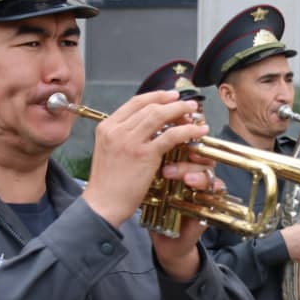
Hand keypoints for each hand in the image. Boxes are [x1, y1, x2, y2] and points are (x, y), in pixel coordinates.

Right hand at [81, 91, 206, 227]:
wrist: (103, 204)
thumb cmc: (107, 183)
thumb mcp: (108, 151)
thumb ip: (123, 136)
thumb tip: (143, 126)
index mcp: (106, 127)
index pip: (134, 102)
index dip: (156, 96)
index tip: (171, 95)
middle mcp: (116, 130)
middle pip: (150, 107)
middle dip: (172, 103)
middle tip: (188, 104)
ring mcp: (130, 141)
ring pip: (160, 116)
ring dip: (180, 112)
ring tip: (194, 113)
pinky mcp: (144, 154)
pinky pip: (170, 136)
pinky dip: (186, 131)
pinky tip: (197, 131)